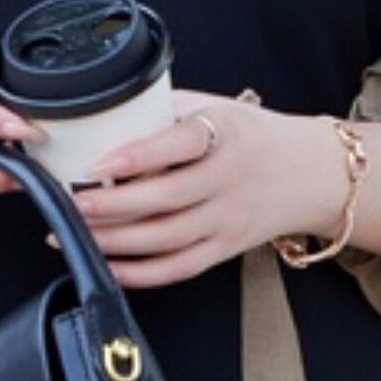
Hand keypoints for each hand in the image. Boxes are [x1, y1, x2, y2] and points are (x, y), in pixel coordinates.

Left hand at [72, 92, 348, 287]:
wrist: (309, 173)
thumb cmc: (250, 136)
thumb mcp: (214, 108)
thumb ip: (165, 112)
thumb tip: (101, 120)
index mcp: (226, 133)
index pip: (183, 143)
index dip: (140, 155)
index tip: (101, 161)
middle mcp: (230, 179)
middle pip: (167, 200)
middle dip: (113, 206)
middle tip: (72, 203)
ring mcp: (229, 219)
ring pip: (167, 239)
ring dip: (116, 241)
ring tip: (76, 233)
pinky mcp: (225, 249)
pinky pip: (178, 268)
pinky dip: (140, 273)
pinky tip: (108, 265)